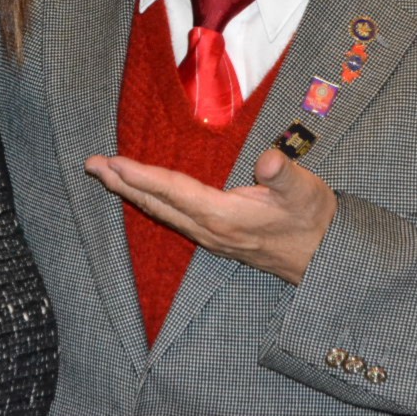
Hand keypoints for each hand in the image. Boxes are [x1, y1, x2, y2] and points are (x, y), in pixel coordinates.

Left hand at [84, 149, 336, 284]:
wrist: (325, 255)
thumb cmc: (313, 218)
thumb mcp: (305, 191)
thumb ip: (284, 174)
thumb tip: (268, 160)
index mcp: (224, 216)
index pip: (175, 192)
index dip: (143, 176)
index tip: (115, 162)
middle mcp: (210, 230)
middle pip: (157, 204)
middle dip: (122, 183)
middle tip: (91, 164)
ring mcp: (210, 237)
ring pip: (161, 212)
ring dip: (132, 192)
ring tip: (106, 174)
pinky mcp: (215, 237)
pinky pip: (173, 217)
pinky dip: (151, 201)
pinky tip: (141, 193)